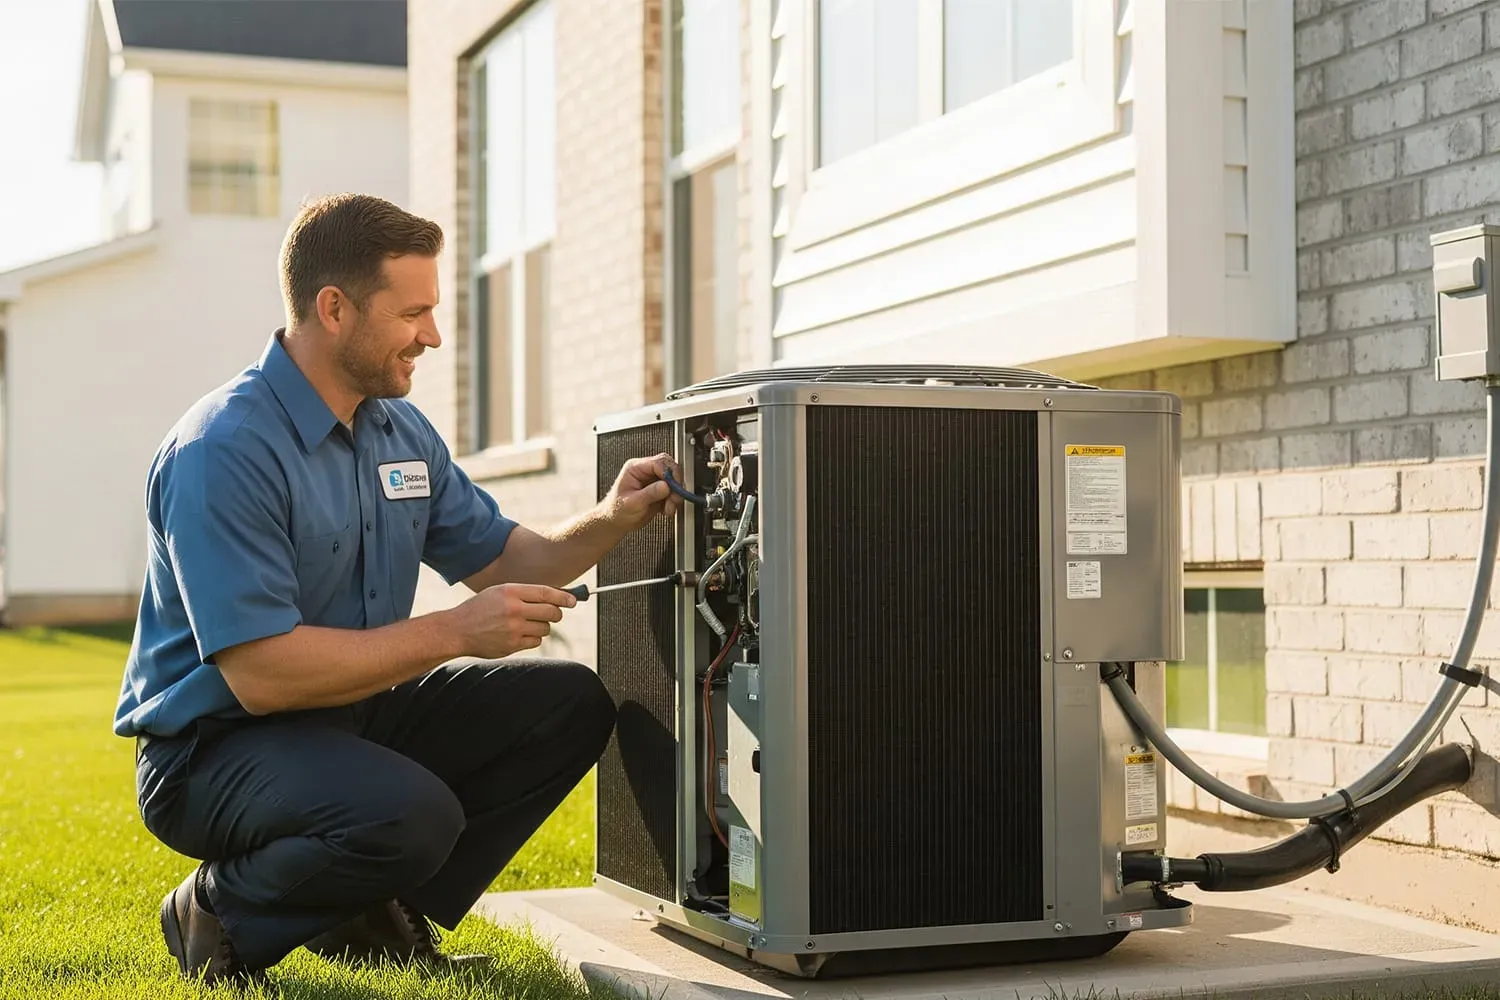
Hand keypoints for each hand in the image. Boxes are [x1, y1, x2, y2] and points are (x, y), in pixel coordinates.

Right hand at [449, 582, 576, 658]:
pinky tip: (520, 634)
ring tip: (527, 624)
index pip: (546, 593)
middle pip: (551, 612)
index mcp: (510, 591)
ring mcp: (513, 628)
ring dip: (542, 626)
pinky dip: (533, 638)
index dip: (563, 597)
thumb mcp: (499, 592)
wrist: (457, 630)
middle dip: (556, 613)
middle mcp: (514, 609)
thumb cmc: (480, 608)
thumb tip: (555, 597)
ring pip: (545, 628)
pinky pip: (536, 641)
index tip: (573, 601)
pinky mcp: (512, 645)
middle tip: (552, 614)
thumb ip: (524, 593)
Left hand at [604, 452, 684, 531]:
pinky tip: (667, 510)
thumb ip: (650, 493)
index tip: (673, 486)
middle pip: (669, 468)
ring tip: (669, 508)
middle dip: (675, 484)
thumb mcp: (633, 503)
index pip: (658, 462)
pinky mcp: (659, 491)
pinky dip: (674, 501)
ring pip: (674, 480)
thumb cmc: (617, 511)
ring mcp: (653, 481)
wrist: (616, 523)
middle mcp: (645, 472)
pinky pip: (673, 491)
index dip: (669, 473)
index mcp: (635, 468)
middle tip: (674, 497)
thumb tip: (665, 486)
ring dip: (675, 495)